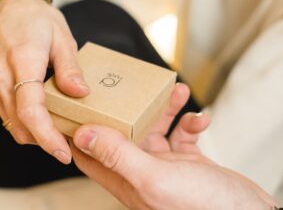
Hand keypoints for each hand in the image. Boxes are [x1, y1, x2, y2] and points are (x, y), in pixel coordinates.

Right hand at [0, 0, 89, 163]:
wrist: (4, 9)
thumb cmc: (36, 19)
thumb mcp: (62, 37)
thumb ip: (70, 68)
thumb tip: (81, 95)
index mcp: (22, 60)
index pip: (31, 110)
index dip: (47, 136)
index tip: (63, 153)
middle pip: (21, 124)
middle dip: (45, 140)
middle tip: (70, 143)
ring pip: (12, 125)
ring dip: (35, 134)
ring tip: (58, 131)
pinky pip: (6, 116)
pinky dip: (24, 124)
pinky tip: (41, 118)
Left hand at [72, 83, 275, 208]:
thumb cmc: (202, 207)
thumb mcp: (154, 177)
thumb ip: (119, 155)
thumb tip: (83, 135)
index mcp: (126, 179)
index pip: (90, 154)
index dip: (81, 130)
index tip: (79, 104)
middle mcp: (141, 172)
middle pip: (124, 133)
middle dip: (129, 108)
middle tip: (135, 85)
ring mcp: (164, 167)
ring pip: (155, 129)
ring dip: (164, 109)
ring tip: (177, 91)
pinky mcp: (187, 163)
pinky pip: (181, 135)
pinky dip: (189, 124)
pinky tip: (200, 120)